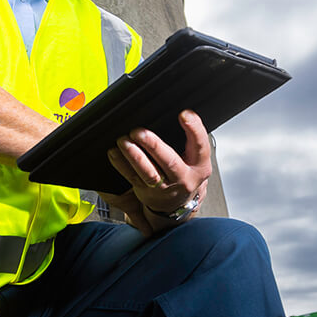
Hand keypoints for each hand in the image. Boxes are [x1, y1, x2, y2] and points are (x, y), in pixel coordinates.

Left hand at [104, 109, 211, 233]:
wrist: (178, 202)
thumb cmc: (185, 172)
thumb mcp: (196, 158)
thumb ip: (190, 139)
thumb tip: (182, 114)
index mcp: (199, 166)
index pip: (200, 146)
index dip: (194, 130)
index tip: (184, 115)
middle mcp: (183, 177)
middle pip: (170, 162)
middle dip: (153, 145)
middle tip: (139, 132)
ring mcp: (165, 187)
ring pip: (149, 173)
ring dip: (135, 156)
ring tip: (124, 141)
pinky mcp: (147, 191)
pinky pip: (133, 177)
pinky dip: (122, 165)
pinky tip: (115, 153)